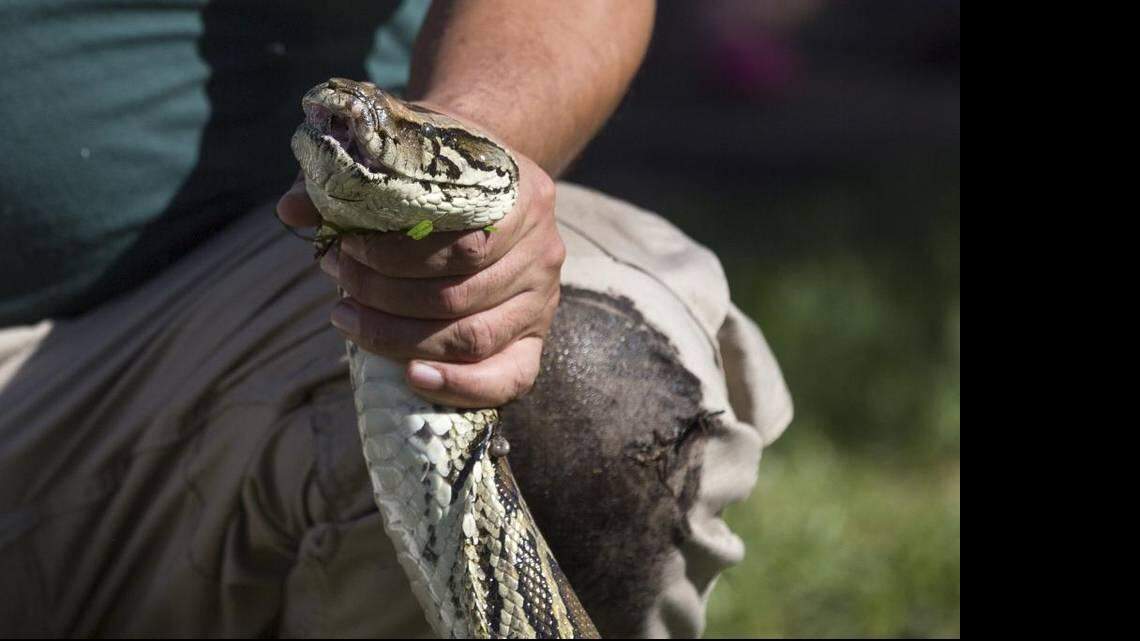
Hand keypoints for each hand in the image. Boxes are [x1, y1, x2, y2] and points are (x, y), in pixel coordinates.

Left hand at [277, 152, 563, 407]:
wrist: (485, 181)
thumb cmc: (436, 170)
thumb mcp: (401, 154)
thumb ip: (349, 177)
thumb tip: (292, 209)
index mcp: (522, 194)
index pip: (463, 241)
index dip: (396, 254)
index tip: (342, 245)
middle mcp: (543, 248)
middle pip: (461, 295)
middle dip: (385, 295)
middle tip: (337, 279)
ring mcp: (542, 298)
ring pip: (473, 338)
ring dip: (401, 338)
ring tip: (348, 318)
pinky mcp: (535, 338)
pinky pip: (510, 378)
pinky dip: (460, 386)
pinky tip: (411, 377)